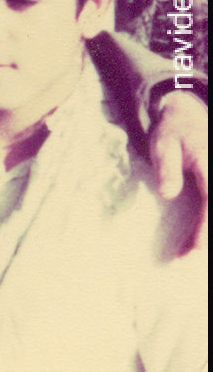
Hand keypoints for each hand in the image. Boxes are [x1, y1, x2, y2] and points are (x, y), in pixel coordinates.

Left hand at [150, 91, 207, 252]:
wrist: (186, 113)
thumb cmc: (172, 130)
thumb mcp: (163, 144)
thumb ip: (166, 168)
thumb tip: (167, 194)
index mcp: (209, 166)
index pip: (210, 202)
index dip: (205, 228)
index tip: (194, 249)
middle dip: (205, 237)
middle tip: (184, 258)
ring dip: (205, 232)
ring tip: (186, 253)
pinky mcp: (211, 183)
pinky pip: (209, 205)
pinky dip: (205, 222)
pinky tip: (195, 239)